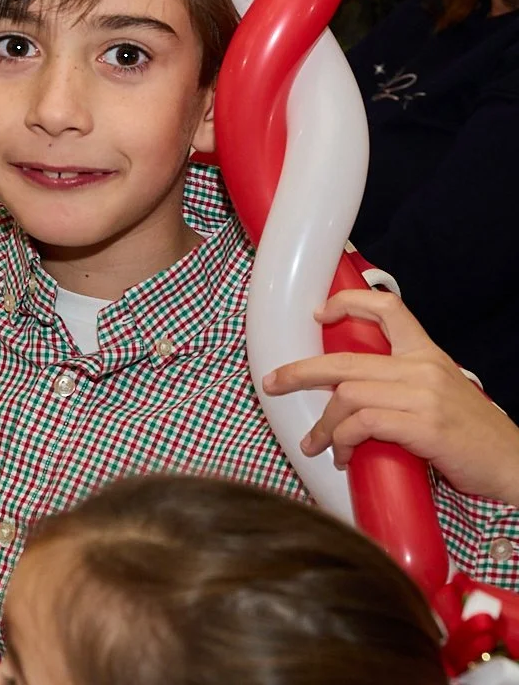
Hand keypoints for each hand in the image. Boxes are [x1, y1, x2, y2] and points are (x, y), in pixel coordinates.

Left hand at [263, 289, 518, 505]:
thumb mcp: (441, 394)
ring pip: (348, 396)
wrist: (513, 464)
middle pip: (345, 360)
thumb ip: (403, 383)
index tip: (318, 313)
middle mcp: (422, 368)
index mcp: (427, 354)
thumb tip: (350, 391)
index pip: (388, 309)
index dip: (347, 303)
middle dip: (300, 372)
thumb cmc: (473, 436)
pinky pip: (364, 425)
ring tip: (316, 444)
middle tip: (273, 384)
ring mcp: (423, 396)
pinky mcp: (423, 426)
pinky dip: (344, 441)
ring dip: (324, 424)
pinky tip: (344, 456)